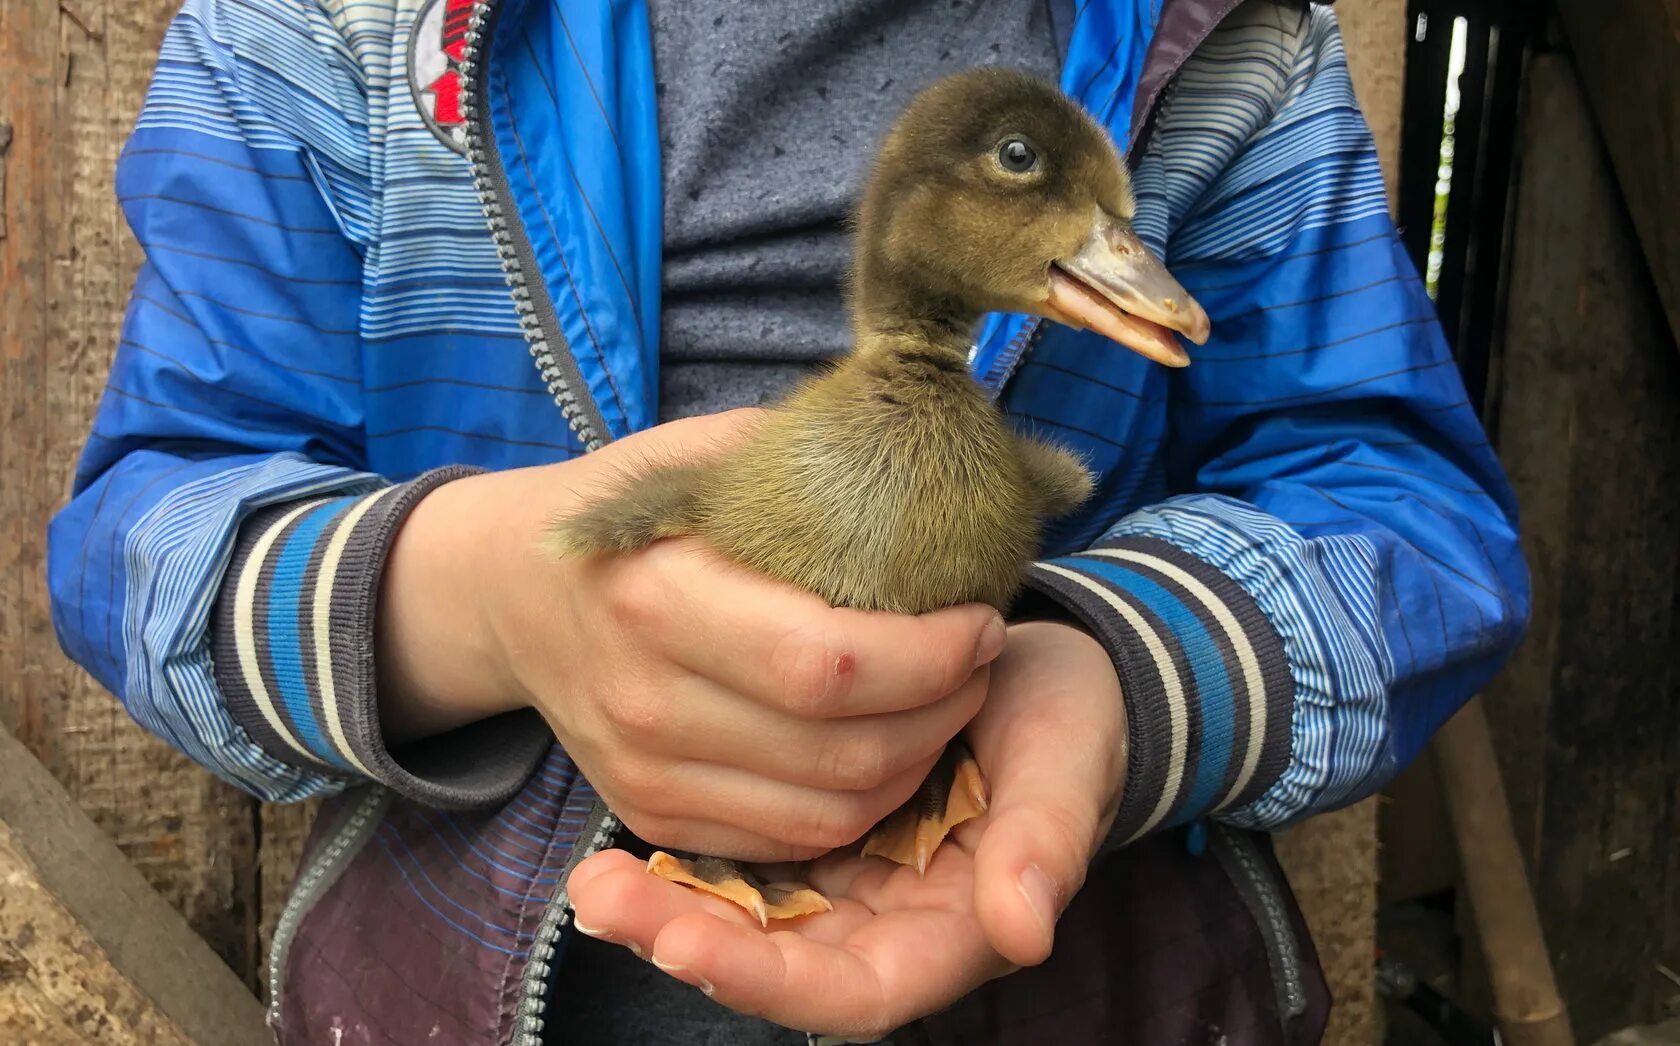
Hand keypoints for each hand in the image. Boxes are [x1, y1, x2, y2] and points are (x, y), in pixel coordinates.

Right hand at [375, 409, 1004, 861]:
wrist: (515, 594)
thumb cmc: (634, 511)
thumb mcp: (706, 453)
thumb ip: (811, 460)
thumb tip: (939, 451)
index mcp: (661, 596)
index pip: (830, 662)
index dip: (932, 655)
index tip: (982, 617)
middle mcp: (646, 700)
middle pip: (843, 749)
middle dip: (945, 709)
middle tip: (982, 661)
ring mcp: (644, 772)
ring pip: (829, 811)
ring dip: (917, 762)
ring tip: (947, 702)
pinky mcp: (652, 816)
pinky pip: (789, 840)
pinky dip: (861, 803)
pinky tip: (888, 747)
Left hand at [567, 620, 1126, 1039]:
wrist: (1041, 669)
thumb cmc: (1069, 724)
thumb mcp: (1068, 765)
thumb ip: (1046, 844)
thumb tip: (1024, 930)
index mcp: (954, 932)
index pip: (853, 991)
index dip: (769, 979)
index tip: (686, 945)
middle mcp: (888, 925)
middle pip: (780, 966)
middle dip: (689, 943)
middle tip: (604, 899)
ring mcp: (847, 883)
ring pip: (751, 921)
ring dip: (673, 909)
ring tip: (594, 880)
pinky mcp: (818, 833)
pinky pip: (748, 864)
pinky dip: (692, 861)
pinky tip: (626, 840)